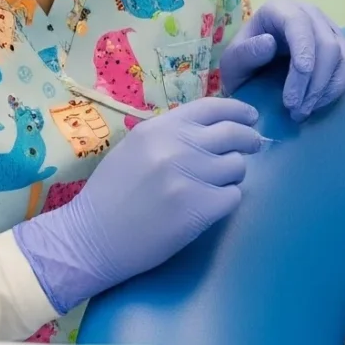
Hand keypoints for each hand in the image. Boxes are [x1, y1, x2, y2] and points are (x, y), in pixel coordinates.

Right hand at [11, 96, 265, 310]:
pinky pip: (233, 196)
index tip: (250, 118)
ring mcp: (190, 178)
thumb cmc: (110, 194)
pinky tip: (210, 205)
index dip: (237, 111)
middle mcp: (177, 147)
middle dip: (249, 139)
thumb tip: (213, 130)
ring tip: (216, 184)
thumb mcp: (135, 148)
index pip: (211, 107)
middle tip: (254, 146)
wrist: (90, 238)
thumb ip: (170, 135)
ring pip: (237, 167)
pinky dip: (226, 200)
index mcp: (159, 128)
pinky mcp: (199, 208)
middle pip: (233, 134)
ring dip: (233, 175)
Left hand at [218, 0, 344, 121]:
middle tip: (295, 110)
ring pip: (342, 56)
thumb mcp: (232, 62)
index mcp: (279, 8)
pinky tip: (316, 104)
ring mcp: (327, 28)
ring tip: (304, 111)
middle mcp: (308, 12)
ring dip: (325, 89)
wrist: (254, 71)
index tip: (300, 80)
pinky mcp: (339, 47)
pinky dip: (336, 89)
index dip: (304, 51)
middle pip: (326, 43)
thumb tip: (269, 43)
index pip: (298, 24)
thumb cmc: (242, 64)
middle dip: (313, 82)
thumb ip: (245, 54)